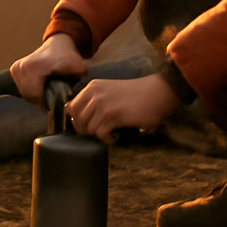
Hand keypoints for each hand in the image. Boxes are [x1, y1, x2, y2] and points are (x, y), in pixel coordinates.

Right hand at [10, 33, 86, 104]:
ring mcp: (17, 67)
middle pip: (28, 95)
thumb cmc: (69, 58)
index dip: (47, 102)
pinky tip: (39, 83)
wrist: (58, 44)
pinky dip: (30, 88)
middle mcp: (24, 66)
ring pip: (24, 93)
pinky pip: (21, 87)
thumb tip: (70, 100)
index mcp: (37, 66)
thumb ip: (78, 85)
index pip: (35, 96)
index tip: (56, 98)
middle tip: (52, 92)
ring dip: (35, 95)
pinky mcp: (14, 68)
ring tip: (46, 87)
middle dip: (41, 99)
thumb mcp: (80, 69)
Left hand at [65, 74, 181, 142]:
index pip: (72, 108)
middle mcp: (94, 94)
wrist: (158, 92)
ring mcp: (103, 104)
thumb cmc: (135, 94)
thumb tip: (68, 109)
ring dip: (98, 135)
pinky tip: (115, 137)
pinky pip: (100, 133)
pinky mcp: (113, 116)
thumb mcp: (108, 91)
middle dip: (86, 131)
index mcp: (92, 87)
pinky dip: (107, 139)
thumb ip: (90, 99)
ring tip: (110, 134)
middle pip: (77, 120)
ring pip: (88, 128)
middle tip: (100, 133)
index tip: (90, 126)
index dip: (78, 121)